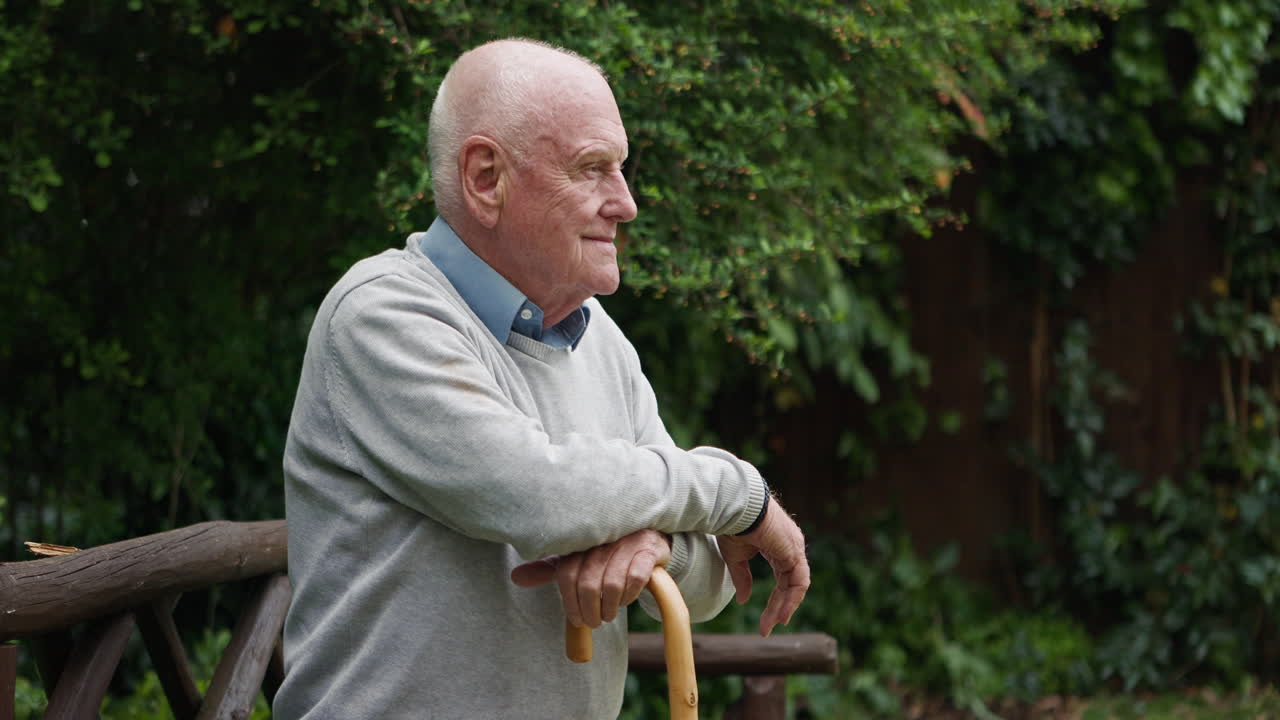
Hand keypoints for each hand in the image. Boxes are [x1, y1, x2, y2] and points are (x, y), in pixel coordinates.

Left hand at [510, 529, 671, 627]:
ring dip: (609, 607)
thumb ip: (550, 569)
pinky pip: (635, 579)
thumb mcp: (576, 559)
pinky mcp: (647, 550)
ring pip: (611, 584)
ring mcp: (625, 544)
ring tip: (608, 614)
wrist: (647, 538)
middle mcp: (601, 540)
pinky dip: (629, 595)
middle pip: (587, 583)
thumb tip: (516, 577)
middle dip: (589, 611)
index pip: (566, 574)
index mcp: (580, 541)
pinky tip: (626, 599)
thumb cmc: (606, 553)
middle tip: (594, 622)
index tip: (576, 620)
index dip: (569, 602)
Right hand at [717, 498, 808, 636]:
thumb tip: (744, 601)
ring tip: (774, 624)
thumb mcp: (736, 557)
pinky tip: (781, 614)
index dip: (775, 601)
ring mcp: (794, 549)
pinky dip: (791, 599)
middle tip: (767, 628)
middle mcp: (791, 548)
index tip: (765, 622)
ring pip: (795, 586)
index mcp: (779, 546)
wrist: (734, 506)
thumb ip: (742, 578)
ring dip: (786, 607)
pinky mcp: (794, 552)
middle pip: (789, 585)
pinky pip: (798, 582)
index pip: (782, 580)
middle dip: (778, 607)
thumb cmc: (732, 524)